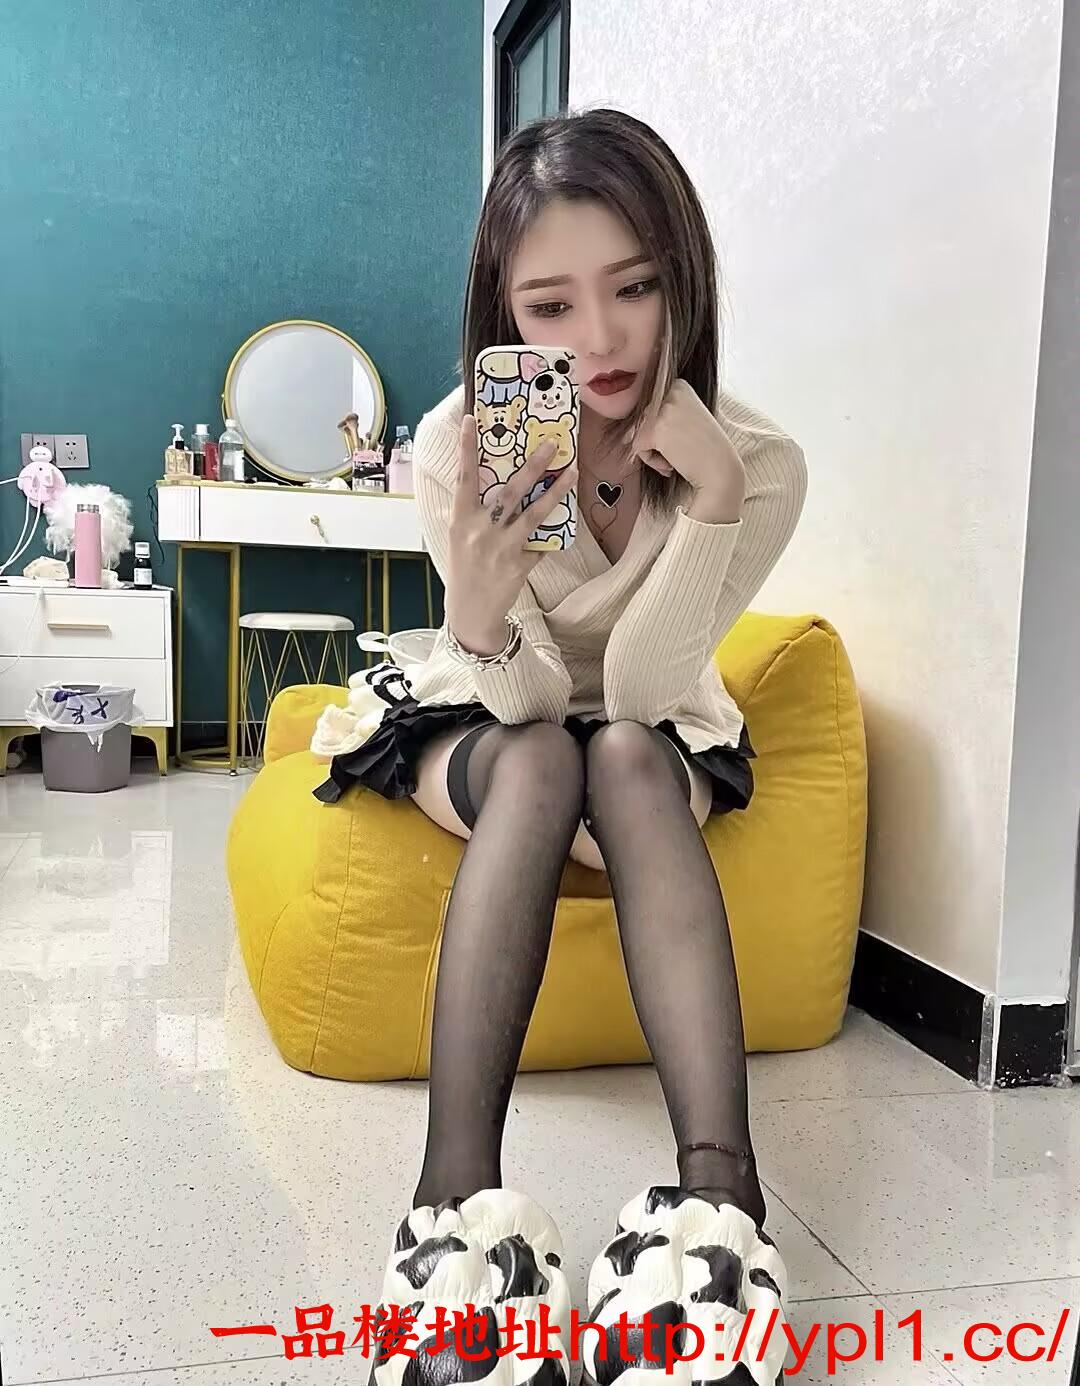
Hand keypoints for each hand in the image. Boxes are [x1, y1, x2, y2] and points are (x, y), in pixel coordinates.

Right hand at [445, 415, 577, 655]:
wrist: (471, 612)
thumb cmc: (464, 569)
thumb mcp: (459, 538)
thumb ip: (472, 513)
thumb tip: (489, 482)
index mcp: (461, 520)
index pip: (464, 477)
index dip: (466, 448)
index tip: (472, 420)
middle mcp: (480, 531)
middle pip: (509, 491)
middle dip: (532, 465)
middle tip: (551, 444)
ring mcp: (501, 548)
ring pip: (533, 514)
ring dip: (555, 491)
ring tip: (572, 471)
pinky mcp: (520, 565)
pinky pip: (540, 543)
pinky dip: (549, 532)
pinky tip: (560, 520)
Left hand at [633, 379, 745, 508]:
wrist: (720, 470)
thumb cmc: (705, 449)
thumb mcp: (686, 419)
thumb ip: (662, 416)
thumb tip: (626, 431)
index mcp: (679, 384)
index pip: (651, 406)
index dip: (664, 428)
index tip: (685, 436)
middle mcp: (670, 391)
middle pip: (643, 419)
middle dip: (657, 440)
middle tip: (683, 448)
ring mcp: (662, 409)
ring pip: (638, 432)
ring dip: (655, 450)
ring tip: (678, 455)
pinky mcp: (654, 429)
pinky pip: (637, 447)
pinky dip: (652, 461)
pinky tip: (672, 462)